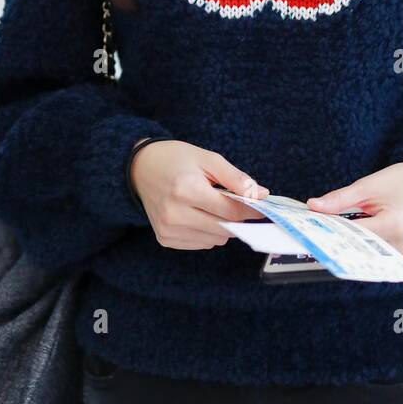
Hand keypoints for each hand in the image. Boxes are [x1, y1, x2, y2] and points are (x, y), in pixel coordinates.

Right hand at [129, 139, 269, 249]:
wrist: (140, 168)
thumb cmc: (177, 160)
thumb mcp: (208, 159)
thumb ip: (236, 178)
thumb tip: (262, 195)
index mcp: (186, 189)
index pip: (231, 211)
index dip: (251, 210)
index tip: (262, 205)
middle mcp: (174, 213)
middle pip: (225, 229)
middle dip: (236, 217)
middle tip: (236, 202)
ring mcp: (168, 229)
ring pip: (215, 240)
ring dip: (222, 226)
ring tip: (210, 205)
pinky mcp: (165, 239)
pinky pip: (201, 244)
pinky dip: (208, 232)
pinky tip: (198, 215)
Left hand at [306, 160, 402, 258]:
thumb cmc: (401, 182)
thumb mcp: (368, 185)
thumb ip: (340, 199)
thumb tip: (312, 206)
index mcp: (393, 224)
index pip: (352, 234)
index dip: (327, 232)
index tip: (305, 231)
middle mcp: (399, 245)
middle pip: (356, 247)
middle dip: (332, 240)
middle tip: (306, 236)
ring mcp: (401, 254)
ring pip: (362, 253)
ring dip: (342, 244)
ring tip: (321, 236)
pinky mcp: (399, 257)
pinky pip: (371, 254)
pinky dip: (354, 246)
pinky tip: (339, 238)